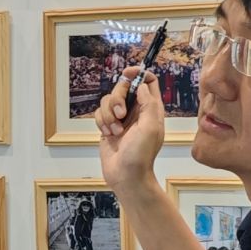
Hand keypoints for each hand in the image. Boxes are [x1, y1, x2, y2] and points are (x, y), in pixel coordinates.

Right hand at [95, 66, 164, 194]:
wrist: (126, 175)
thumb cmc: (140, 154)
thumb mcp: (150, 126)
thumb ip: (148, 102)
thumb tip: (140, 84)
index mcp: (151, 108)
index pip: (147, 81)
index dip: (138, 73)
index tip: (127, 74)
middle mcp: (136, 110)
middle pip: (123, 87)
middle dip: (117, 98)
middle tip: (121, 114)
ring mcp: (121, 118)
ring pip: (108, 100)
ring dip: (108, 115)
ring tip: (116, 131)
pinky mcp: (108, 126)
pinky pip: (99, 113)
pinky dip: (101, 123)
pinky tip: (108, 135)